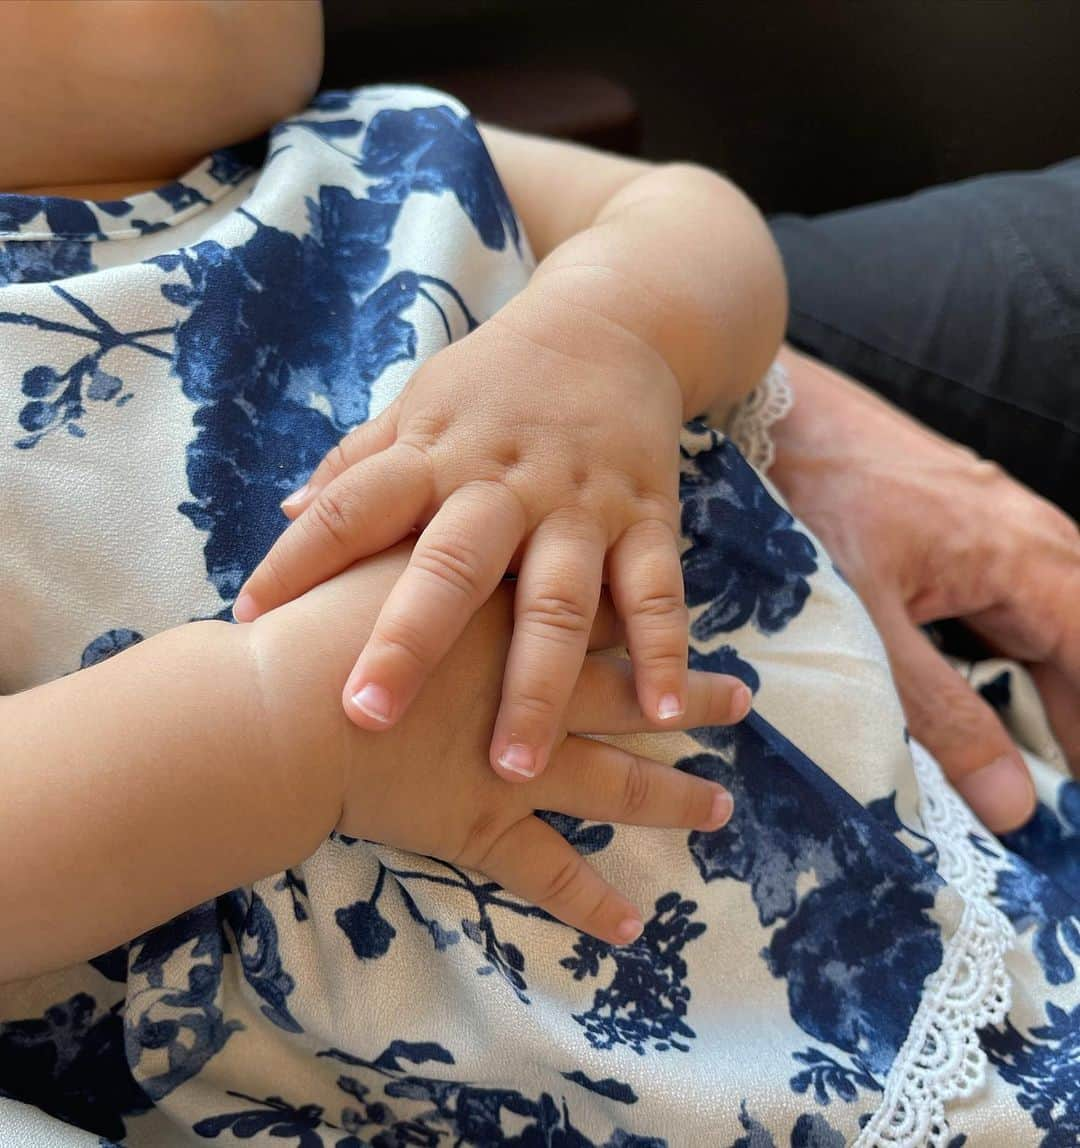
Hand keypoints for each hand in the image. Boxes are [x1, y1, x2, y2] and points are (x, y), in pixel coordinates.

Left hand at [236, 286, 693, 782]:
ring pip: (557, 600)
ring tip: (511, 768)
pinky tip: (663, 710)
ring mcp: (580, 504)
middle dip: (410, 641)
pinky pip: (657, 590)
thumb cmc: (497, 381)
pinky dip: (664, 650)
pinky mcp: (647, 516)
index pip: (354, 506)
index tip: (249, 623)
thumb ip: (360, 463)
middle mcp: (505, 483)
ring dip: (536, 685)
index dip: (298, 561)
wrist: (611, 326)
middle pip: (453, 565)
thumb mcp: (422, 403)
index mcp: (435, 454)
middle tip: (368, 716)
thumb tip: (286, 514)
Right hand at [250, 544, 750, 944]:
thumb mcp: (357, 534)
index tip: (680, 612)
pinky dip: (588, 903)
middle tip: (741, 701)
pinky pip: (548, 872)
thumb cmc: (311, 620)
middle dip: (689, 697)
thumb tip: (354, 479)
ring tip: (718, 808)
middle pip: (630, 689)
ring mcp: (520, 759)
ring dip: (669, 797)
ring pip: (615, 781)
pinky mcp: (485, 823)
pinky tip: (630, 927)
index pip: (597, 604)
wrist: (283, 707)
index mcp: (511, 612)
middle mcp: (535, 684)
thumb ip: (377, 505)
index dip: (643, 608)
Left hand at [769, 347, 1079, 832]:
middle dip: (1070, 728)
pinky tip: (984, 702)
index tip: (1068, 806)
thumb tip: (1009, 804)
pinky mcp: (967, 526)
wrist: (770, 414)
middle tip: (1048, 805)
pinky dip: (1010, 660)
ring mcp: (1003, 527)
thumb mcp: (870, 619)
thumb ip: (938, 711)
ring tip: (1025, 773)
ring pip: (1051, 629)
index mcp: (1028, 561)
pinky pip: (1014, 603)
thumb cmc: (815, 498)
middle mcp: (1033, 539)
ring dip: (1046, 698)